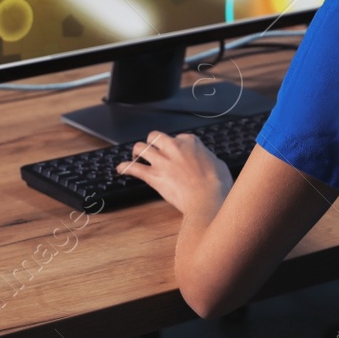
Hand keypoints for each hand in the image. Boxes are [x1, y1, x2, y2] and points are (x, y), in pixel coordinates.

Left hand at [117, 130, 232, 220]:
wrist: (207, 200)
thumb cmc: (217, 185)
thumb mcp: (218, 164)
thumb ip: (207, 158)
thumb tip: (205, 161)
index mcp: (191, 142)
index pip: (178, 137)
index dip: (176, 145)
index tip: (176, 153)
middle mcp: (174, 148)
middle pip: (155, 136)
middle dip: (152, 142)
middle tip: (152, 149)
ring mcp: (162, 161)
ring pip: (140, 147)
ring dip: (137, 151)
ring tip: (135, 155)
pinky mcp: (153, 176)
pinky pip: (133, 168)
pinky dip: (125, 168)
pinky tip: (120, 169)